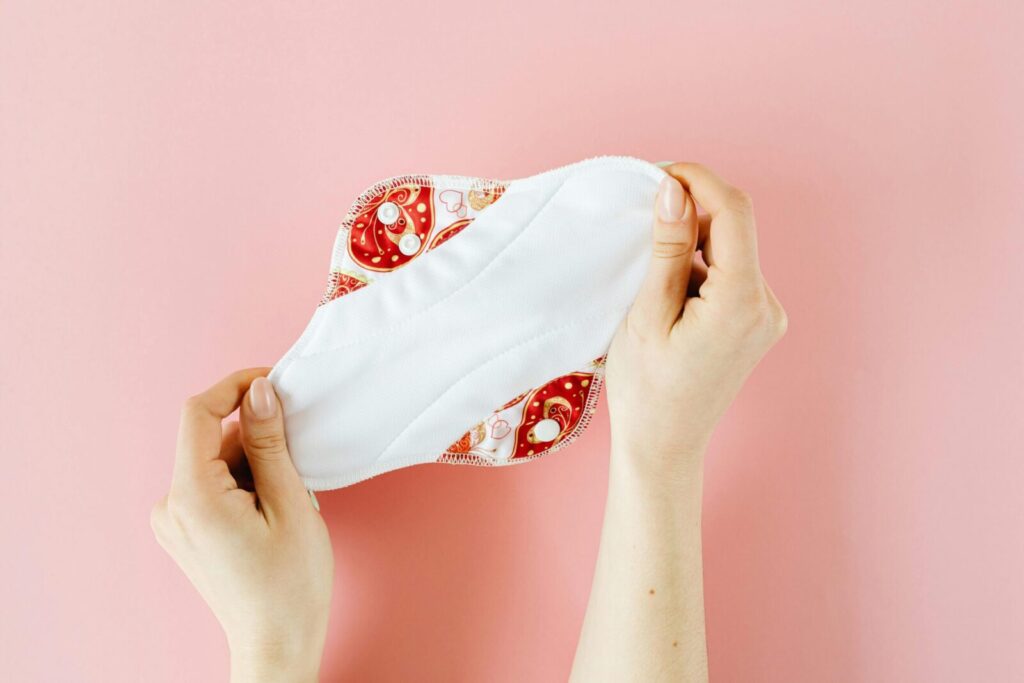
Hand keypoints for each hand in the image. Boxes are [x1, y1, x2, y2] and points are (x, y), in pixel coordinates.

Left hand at [151, 369, 332, 682]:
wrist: (277, 643)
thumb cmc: (290, 584)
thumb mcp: (290, 503)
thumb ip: (269, 442)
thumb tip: (260, 391)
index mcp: (192, 497)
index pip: (197, 413)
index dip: (234, 387)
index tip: (271, 383)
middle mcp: (170, 507)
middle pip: (211, 440)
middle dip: (256, 439)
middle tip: (297, 462)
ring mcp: (173, 522)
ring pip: (215, 463)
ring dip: (254, 465)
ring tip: (287, 501)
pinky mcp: (184, 532)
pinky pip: (211, 486)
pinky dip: (244, 484)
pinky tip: (271, 511)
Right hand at [606, 162, 786, 472]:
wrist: (664, 445)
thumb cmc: (646, 389)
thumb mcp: (646, 313)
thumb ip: (666, 249)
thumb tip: (674, 189)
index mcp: (741, 301)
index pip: (733, 211)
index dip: (698, 181)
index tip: (658, 174)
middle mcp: (766, 305)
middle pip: (735, 227)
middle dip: (690, 210)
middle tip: (643, 213)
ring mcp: (766, 316)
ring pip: (730, 249)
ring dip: (690, 242)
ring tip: (648, 272)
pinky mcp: (757, 323)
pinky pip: (730, 274)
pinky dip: (698, 267)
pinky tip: (666, 292)